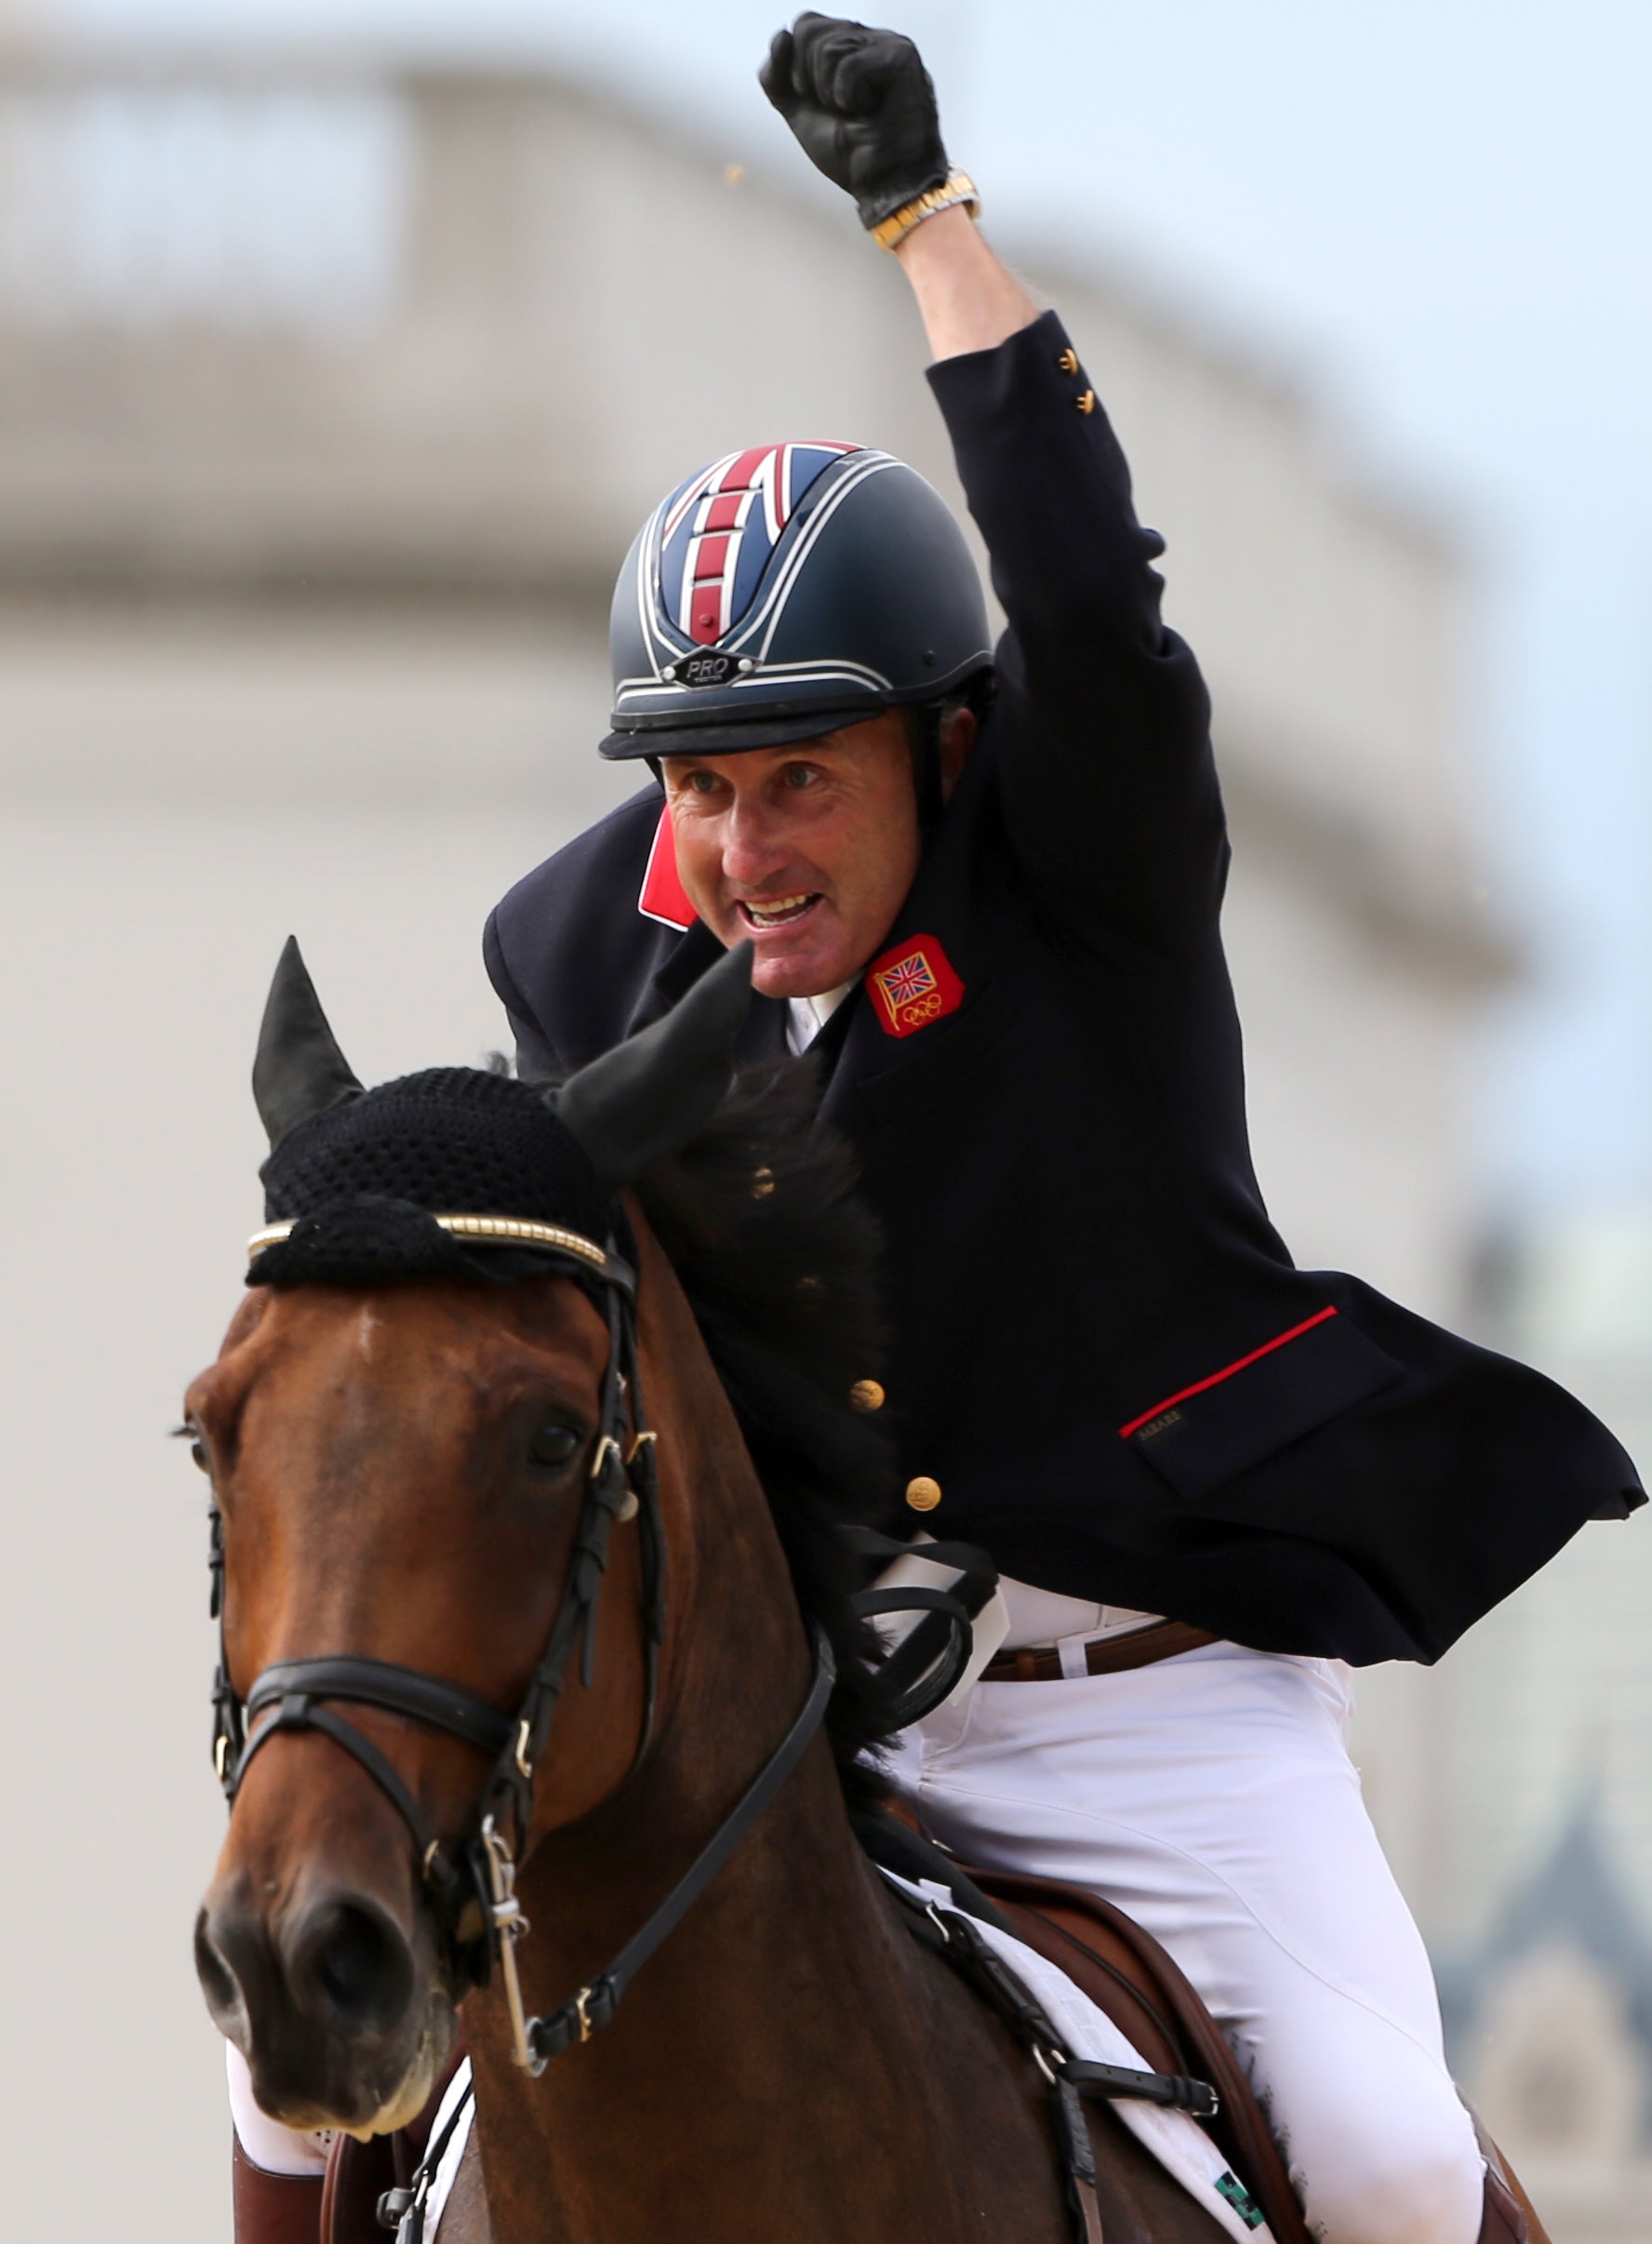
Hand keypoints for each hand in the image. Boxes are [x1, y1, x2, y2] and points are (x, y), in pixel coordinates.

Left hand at [760, 13, 950, 230]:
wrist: (881, 186)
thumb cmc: (848, 153)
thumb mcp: (799, 111)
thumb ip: (777, 76)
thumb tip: (782, 36)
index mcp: (848, 44)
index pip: (805, 26)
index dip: (798, 71)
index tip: (823, 104)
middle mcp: (868, 38)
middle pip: (809, 30)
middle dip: (811, 83)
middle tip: (841, 110)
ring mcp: (887, 43)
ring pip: (826, 49)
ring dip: (831, 95)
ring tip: (859, 112)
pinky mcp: (901, 56)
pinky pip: (847, 67)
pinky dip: (848, 99)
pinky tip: (871, 111)